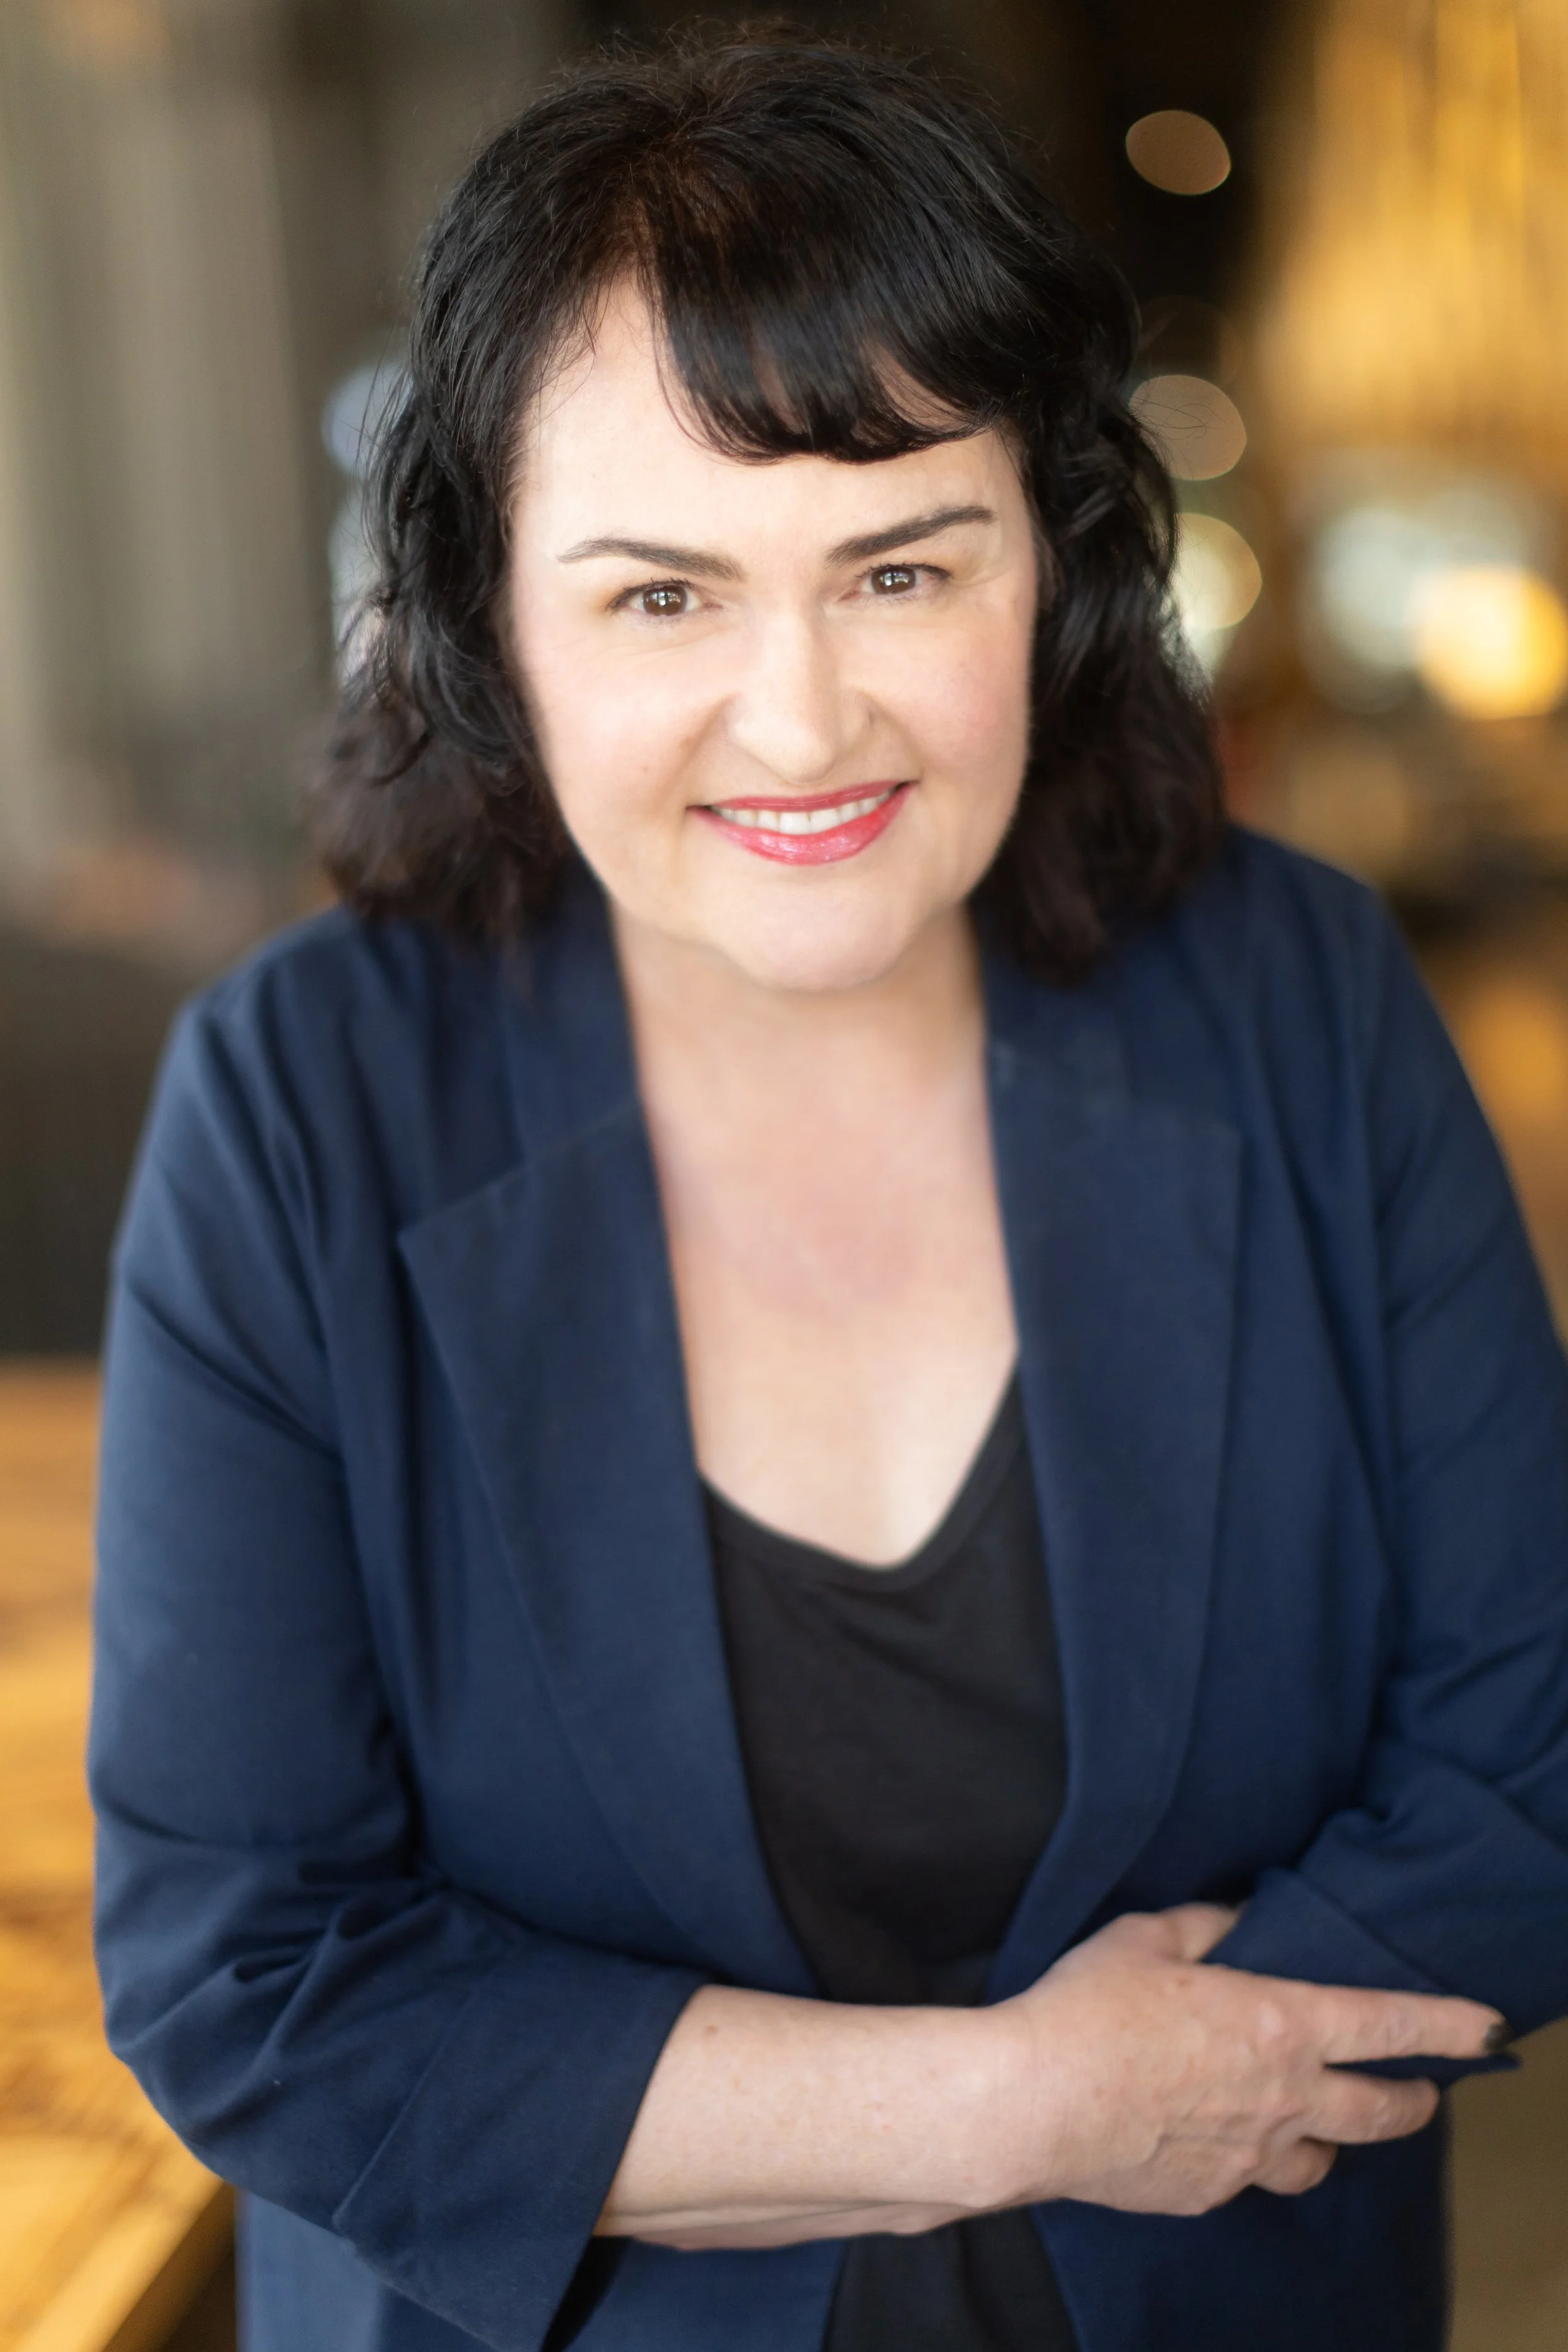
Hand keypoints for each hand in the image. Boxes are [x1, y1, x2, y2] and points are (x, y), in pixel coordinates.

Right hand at [990, 1904, 1503, 2215]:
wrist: (1037, 2105)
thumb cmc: (1090, 2009)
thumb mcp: (1146, 1936)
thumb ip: (1206, 1925)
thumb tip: (1240, 1921)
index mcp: (1279, 2024)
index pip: (1389, 2026)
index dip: (1445, 2024)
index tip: (1484, 2027)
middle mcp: (1282, 2098)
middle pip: (1381, 2112)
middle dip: (1414, 2099)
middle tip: (1420, 2090)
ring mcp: (1249, 2156)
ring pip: (1321, 2160)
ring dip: (1328, 2138)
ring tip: (1309, 2119)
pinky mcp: (1209, 2194)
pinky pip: (1250, 2178)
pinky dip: (1250, 2157)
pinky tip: (1213, 2135)